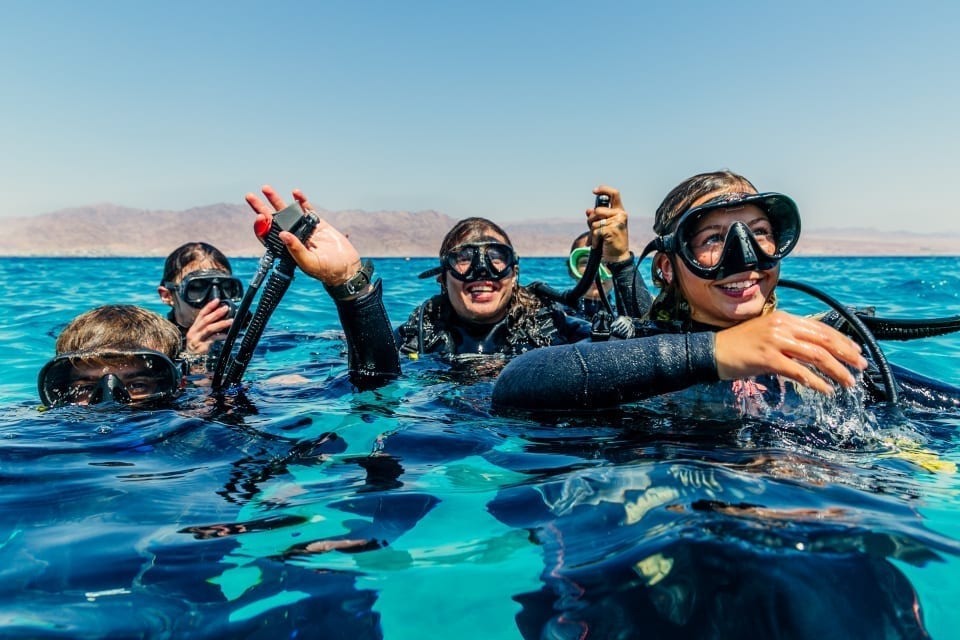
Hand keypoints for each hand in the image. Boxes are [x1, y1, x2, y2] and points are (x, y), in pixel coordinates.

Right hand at [184, 299, 232, 354]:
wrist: (191, 358)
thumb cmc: (198, 343)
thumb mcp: (201, 333)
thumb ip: (208, 325)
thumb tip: (222, 316)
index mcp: (195, 326)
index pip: (201, 314)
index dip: (209, 306)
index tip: (217, 300)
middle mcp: (194, 331)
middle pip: (205, 320)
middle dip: (216, 313)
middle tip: (225, 308)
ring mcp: (197, 339)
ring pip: (209, 329)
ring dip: (221, 324)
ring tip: (230, 321)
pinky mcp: (201, 346)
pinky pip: (212, 340)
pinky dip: (220, 337)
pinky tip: (226, 335)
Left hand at [245, 185, 364, 288]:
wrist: (347, 267)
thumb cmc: (327, 270)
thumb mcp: (310, 263)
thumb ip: (296, 250)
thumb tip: (283, 235)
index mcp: (287, 249)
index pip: (268, 236)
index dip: (262, 226)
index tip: (260, 217)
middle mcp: (293, 237)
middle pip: (273, 220)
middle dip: (261, 208)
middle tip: (249, 196)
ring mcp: (305, 228)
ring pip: (287, 212)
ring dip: (276, 200)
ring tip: (266, 188)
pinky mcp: (318, 223)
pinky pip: (307, 209)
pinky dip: (301, 200)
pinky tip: (295, 192)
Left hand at [586, 185, 630, 263]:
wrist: (618, 257)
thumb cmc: (611, 241)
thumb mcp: (604, 227)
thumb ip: (598, 217)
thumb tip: (588, 210)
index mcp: (620, 211)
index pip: (614, 194)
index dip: (604, 189)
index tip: (594, 191)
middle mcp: (621, 214)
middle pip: (597, 210)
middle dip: (591, 221)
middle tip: (593, 230)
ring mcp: (617, 221)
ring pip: (595, 221)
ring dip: (592, 232)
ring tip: (598, 239)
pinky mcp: (612, 230)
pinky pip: (596, 231)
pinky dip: (594, 239)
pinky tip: (598, 244)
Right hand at [714, 310, 868, 393]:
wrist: (712, 352)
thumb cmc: (739, 346)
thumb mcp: (768, 335)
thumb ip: (790, 339)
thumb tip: (814, 350)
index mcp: (784, 319)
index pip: (821, 328)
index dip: (842, 340)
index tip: (857, 352)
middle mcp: (782, 326)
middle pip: (823, 340)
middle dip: (846, 355)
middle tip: (861, 367)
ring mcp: (775, 342)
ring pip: (816, 356)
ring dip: (836, 371)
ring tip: (848, 382)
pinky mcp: (767, 358)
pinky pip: (799, 372)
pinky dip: (816, 382)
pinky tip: (826, 390)